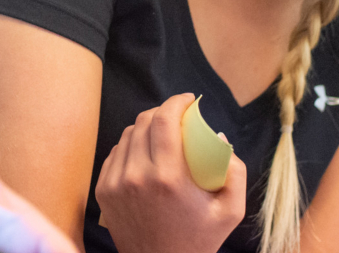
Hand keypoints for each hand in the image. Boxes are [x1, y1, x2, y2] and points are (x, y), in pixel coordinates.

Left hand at [95, 93, 245, 252]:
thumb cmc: (198, 240)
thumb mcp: (231, 211)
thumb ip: (234, 171)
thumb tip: (217, 136)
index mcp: (169, 178)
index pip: (164, 121)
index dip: (176, 102)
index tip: (188, 100)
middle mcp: (137, 177)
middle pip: (144, 122)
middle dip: (163, 111)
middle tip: (178, 116)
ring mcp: (116, 183)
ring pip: (128, 135)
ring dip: (146, 127)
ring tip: (162, 134)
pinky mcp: (104, 190)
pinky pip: (116, 154)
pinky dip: (131, 147)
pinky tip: (145, 154)